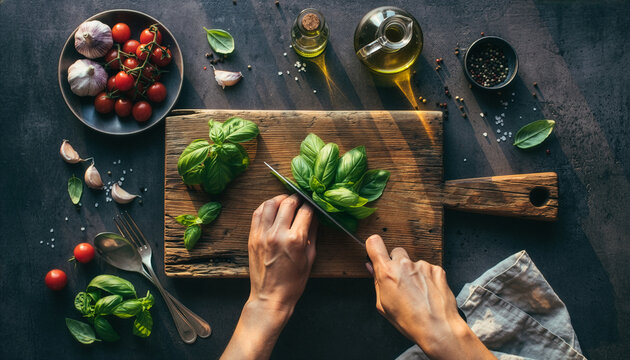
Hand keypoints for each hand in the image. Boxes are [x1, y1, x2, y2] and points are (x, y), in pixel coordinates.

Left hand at [247, 193, 317, 311]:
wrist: (270, 297)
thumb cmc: (293, 282)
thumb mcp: (310, 258)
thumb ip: (312, 233)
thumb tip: (314, 216)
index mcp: (295, 240)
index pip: (305, 211)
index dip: (311, 205)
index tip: (313, 204)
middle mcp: (278, 234)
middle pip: (288, 203)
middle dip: (297, 198)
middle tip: (301, 199)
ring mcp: (263, 235)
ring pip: (271, 204)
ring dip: (280, 199)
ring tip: (286, 202)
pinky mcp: (252, 237)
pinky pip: (258, 213)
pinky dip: (266, 206)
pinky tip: (273, 208)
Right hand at [366, 235, 494, 359]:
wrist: (438, 327)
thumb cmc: (410, 321)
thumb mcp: (383, 305)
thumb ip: (377, 282)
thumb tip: (372, 268)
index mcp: (387, 272)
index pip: (374, 243)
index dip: (373, 246)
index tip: (375, 249)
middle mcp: (404, 265)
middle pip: (396, 252)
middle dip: (396, 263)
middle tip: (400, 281)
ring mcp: (422, 265)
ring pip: (413, 263)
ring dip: (414, 273)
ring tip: (417, 293)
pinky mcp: (437, 269)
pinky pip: (428, 269)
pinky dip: (427, 279)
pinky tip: (428, 293)